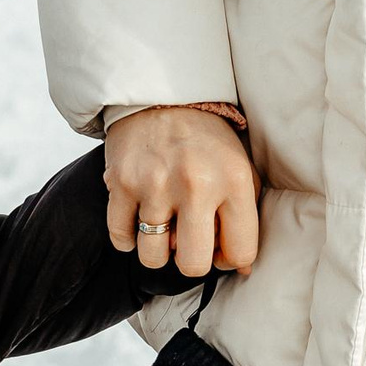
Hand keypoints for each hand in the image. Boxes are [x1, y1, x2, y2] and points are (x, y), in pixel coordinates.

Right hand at [103, 105, 260, 276]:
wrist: (163, 96)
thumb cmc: (206, 140)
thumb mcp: (240, 167)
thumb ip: (245, 215)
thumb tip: (240, 268)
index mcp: (234, 180)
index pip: (239, 252)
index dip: (229, 260)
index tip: (220, 247)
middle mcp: (195, 184)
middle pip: (193, 265)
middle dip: (191, 262)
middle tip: (189, 243)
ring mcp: (155, 185)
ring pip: (153, 256)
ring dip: (158, 251)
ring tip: (163, 230)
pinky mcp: (122, 184)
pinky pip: (121, 239)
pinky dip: (128, 239)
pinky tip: (139, 221)